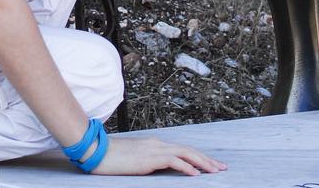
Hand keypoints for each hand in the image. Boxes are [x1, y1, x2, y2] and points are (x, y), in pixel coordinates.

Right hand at [92, 136, 226, 175]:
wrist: (96, 151)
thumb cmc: (110, 157)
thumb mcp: (133, 160)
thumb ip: (147, 162)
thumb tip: (157, 169)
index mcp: (155, 145)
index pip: (183, 149)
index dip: (198, 157)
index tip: (211, 165)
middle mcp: (158, 144)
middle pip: (189, 150)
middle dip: (207, 159)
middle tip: (222, 168)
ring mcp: (154, 150)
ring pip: (186, 153)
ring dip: (202, 162)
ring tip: (215, 171)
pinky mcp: (149, 159)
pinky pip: (173, 162)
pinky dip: (186, 167)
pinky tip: (196, 174)